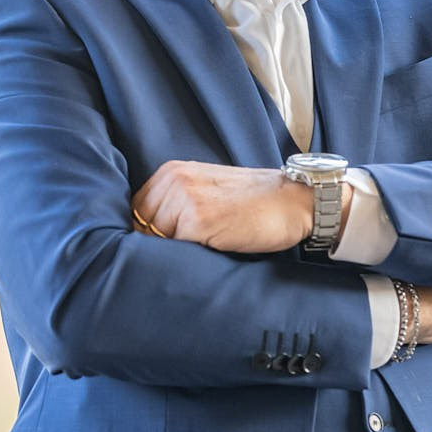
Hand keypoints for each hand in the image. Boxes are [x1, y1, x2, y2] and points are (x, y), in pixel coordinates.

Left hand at [132, 162, 311, 252]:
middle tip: (175, 260)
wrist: (296, 201)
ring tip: (193, 260)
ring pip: (152, 240)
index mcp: (172, 171)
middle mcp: (174, 180)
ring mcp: (184, 199)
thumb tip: (150, 237)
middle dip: (151, 246)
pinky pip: (172, 250)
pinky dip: (182, 260)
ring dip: (166, 255)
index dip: (144, 234)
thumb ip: (177, 205)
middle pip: (138, 226)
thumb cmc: (257, 203)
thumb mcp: (209, 192)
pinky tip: (202, 259)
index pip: (135, 211)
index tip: (160, 250)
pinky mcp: (198, 220)